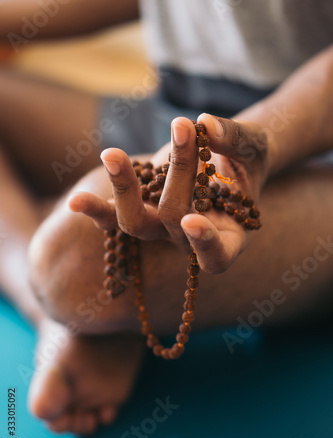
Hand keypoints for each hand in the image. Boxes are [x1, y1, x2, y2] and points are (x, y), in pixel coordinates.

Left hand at [68, 114, 272, 272]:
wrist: (224, 157)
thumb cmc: (247, 157)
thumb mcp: (253, 145)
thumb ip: (235, 138)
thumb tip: (205, 124)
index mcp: (229, 236)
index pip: (217, 257)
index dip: (204, 244)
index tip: (192, 220)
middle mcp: (190, 239)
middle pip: (174, 220)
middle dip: (179, 172)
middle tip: (184, 127)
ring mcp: (161, 228)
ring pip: (135, 224)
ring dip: (123, 190)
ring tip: (113, 154)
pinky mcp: (140, 210)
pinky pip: (112, 217)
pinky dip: (95, 209)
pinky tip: (74, 201)